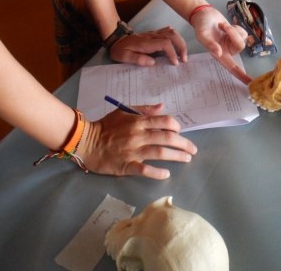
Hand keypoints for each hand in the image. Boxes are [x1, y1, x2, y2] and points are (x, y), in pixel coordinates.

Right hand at [80, 104, 196, 178]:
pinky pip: (145, 169)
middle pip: (167, 138)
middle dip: (183, 143)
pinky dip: (157, 172)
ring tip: (187, 159)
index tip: (181, 131)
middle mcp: (139, 135)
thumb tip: (162, 107)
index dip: (176, 126)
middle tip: (193, 149)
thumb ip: (144, 109)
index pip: (164, 121)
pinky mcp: (127, 165)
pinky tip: (167, 174)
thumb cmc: (107, 126)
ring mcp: (133, 151)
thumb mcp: (124, 111)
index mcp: (138, 121)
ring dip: (177, 156)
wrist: (87, 142)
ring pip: (160, 153)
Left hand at [109, 26, 187, 65]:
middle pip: (172, 35)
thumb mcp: (124, 57)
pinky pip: (168, 31)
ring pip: (172, 32)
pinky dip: (175, 38)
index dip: (172, 53)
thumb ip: (138, 59)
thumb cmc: (120, 50)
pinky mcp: (154, 33)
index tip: (175, 63)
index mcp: (146, 43)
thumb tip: (153, 63)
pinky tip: (176, 46)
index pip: (165, 43)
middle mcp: (151, 36)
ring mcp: (153, 33)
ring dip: (180, 42)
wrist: (116, 39)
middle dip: (181, 46)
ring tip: (182, 54)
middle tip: (184, 59)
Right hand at [190, 5, 247, 78]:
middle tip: (222, 25)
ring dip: (232, 29)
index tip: (251, 83)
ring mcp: (233, 42)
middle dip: (233, 34)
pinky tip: (226, 26)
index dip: (241, 76)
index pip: (232, 68)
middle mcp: (228, 50)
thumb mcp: (202, 35)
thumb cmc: (201, 26)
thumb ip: (210, 44)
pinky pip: (243, 32)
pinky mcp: (237, 34)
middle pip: (240, 46)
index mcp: (220, 55)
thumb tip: (219, 53)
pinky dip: (235, 27)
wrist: (204, 14)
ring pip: (242, 38)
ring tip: (222, 25)